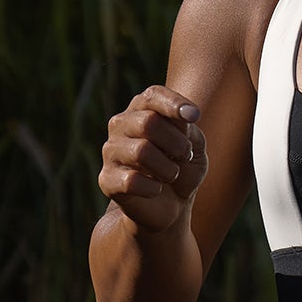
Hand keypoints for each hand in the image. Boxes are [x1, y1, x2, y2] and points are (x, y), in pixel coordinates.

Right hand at [98, 87, 208, 234]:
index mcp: (142, 109)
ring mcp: (110, 151)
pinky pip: (132, 181)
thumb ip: (188, 129)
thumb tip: (183, 118)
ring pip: (141, 152)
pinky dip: (153, 188)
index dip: (174, 104)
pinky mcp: (106, 179)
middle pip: (148, 123)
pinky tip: (155, 189)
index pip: (153, 95)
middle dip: (176, 143)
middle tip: (183, 156)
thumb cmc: (181, 167)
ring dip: (167, 168)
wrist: (170, 206)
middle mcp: (120, 124)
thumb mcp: (194, 145)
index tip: (194, 116)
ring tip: (170, 175)